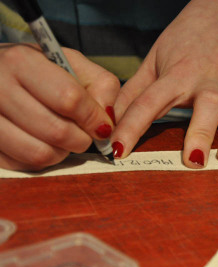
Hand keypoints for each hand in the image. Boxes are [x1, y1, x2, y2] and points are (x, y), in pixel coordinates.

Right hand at [0, 44, 119, 170]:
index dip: (93, 118)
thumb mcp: (72, 63)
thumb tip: (107, 121)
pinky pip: (23, 165)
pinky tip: (42, 143)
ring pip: (39, 153)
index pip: (69, 99)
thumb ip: (100, 85)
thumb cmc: (40, 69)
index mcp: (21, 61)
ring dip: (62, 153)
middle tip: (84, 134)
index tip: (103, 126)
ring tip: (64, 139)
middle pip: (56, 131)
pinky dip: (42, 160)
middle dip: (81, 139)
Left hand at [112, 0, 217, 167]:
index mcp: (178, 73)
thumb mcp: (155, 58)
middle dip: (201, 132)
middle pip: (208, 104)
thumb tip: (109, 121)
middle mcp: (211, 78)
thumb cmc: (188, 39)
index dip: (131, 126)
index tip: (117, 151)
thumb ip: (133, 91)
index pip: (150, 101)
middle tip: (193, 160)